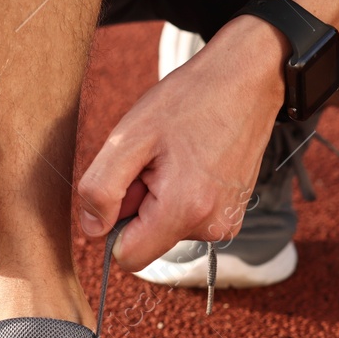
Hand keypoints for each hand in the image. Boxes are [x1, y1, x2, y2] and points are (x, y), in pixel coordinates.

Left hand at [77, 15, 287, 270]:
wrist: (246, 79)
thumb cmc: (186, 102)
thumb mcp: (128, 138)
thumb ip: (100, 189)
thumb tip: (92, 230)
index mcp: (185, 212)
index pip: (127, 258)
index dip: (113, 224)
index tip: (127, 183)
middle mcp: (212, 228)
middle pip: (147, 241)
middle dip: (139, 206)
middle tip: (154, 160)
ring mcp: (227, 222)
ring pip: (166, 229)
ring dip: (159, 198)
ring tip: (176, 157)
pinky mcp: (232, 214)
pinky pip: (188, 219)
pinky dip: (180, 195)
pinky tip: (192, 161)